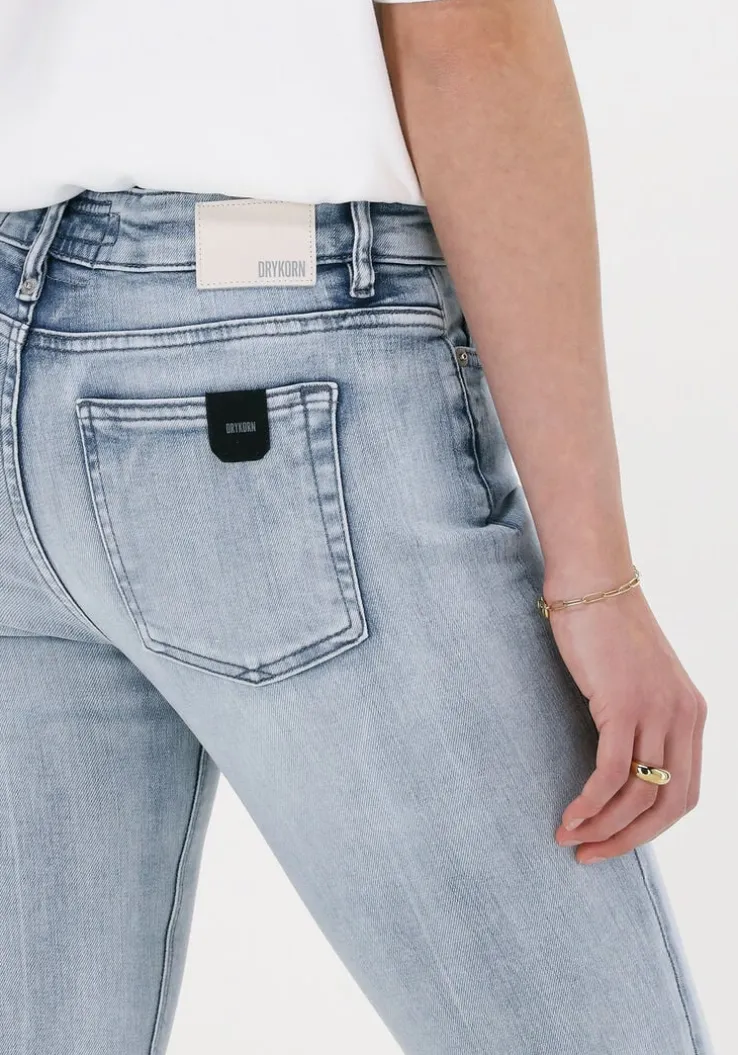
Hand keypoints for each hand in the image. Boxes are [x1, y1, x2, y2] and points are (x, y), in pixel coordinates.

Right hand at [546, 582, 707, 863]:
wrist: (591, 583)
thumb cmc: (603, 630)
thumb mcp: (635, 682)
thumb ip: (640, 721)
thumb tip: (620, 769)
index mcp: (692, 715)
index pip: (684, 795)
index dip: (650, 830)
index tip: (613, 843)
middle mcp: (684, 717)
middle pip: (669, 805)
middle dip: (629, 840)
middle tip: (591, 855)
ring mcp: (657, 710)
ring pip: (639, 795)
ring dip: (603, 825)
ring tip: (569, 836)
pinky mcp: (624, 704)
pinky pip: (612, 772)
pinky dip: (591, 801)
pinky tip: (569, 813)